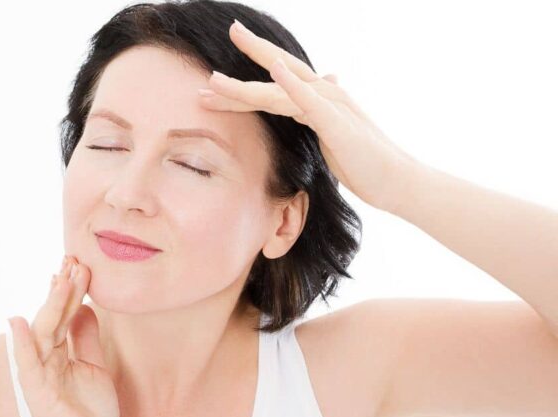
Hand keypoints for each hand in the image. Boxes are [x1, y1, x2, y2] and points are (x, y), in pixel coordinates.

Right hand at [7, 255, 118, 416]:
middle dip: (63, 289)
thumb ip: (85, 338)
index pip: (64, 314)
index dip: (70, 289)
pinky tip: (18, 322)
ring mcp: (39, 374)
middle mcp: (45, 359)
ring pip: (43, 332)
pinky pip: (27, 364)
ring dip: (51, 305)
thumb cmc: (91, 413)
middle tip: (74, 260)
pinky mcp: (37, 393)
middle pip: (53, 316)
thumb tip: (84, 307)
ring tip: (61, 278)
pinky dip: (21, 343)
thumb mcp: (95, 366)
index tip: (78, 263)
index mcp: (59, 352)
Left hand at [198, 19, 421, 211]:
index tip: (230, 45)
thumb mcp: (334, 133)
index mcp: (320, 97)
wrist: (397, 181)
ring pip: (279, 91)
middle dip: (249, 54)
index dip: (256, 58)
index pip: (282, 73)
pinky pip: (310, 102)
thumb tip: (316, 92)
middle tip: (223, 40)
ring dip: (245, 86)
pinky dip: (291, 84)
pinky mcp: (336, 124)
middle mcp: (325, 93)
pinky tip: (275, 71)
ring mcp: (331, 106)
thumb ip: (319, 113)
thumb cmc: (365, 162)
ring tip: (214, 80)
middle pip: (278, 71)